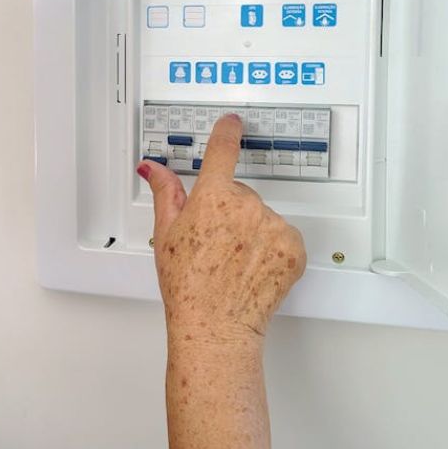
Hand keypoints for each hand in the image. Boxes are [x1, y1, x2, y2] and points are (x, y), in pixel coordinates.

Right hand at [139, 113, 305, 344]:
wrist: (215, 325)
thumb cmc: (187, 285)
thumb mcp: (166, 234)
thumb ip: (165, 193)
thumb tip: (153, 168)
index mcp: (212, 197)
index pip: (222, 151)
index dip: (226, 132)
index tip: (231, 123)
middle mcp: (246, 206)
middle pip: (242, 194)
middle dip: (231, 211)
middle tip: (215, 243)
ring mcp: (273, 226)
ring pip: (264, 217)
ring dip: (253, 232)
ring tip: (234, 260)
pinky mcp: (294, 248)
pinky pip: (284, 237)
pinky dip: (273, 250)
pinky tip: (253, 268)